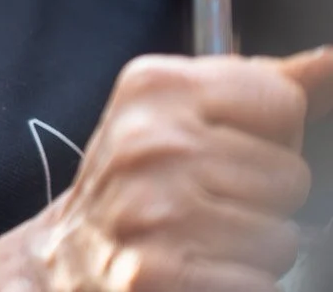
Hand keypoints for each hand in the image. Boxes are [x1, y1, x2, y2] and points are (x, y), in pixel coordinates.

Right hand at [27, 49, 332, 290]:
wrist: (67, 259)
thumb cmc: (143, 182)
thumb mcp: (184, 114)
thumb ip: (263, 87)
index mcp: (154, 86)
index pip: (283, 104)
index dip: (266, 136)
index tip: (219, 150)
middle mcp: (149, 141)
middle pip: (291, 174)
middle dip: (261, 199)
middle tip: (204, 204)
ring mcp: (152, 209)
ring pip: (283, 237)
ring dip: (251, 250)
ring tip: (199, 240)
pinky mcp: (156, 274)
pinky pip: (258, 284)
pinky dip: (236, 286)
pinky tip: (195, 274)